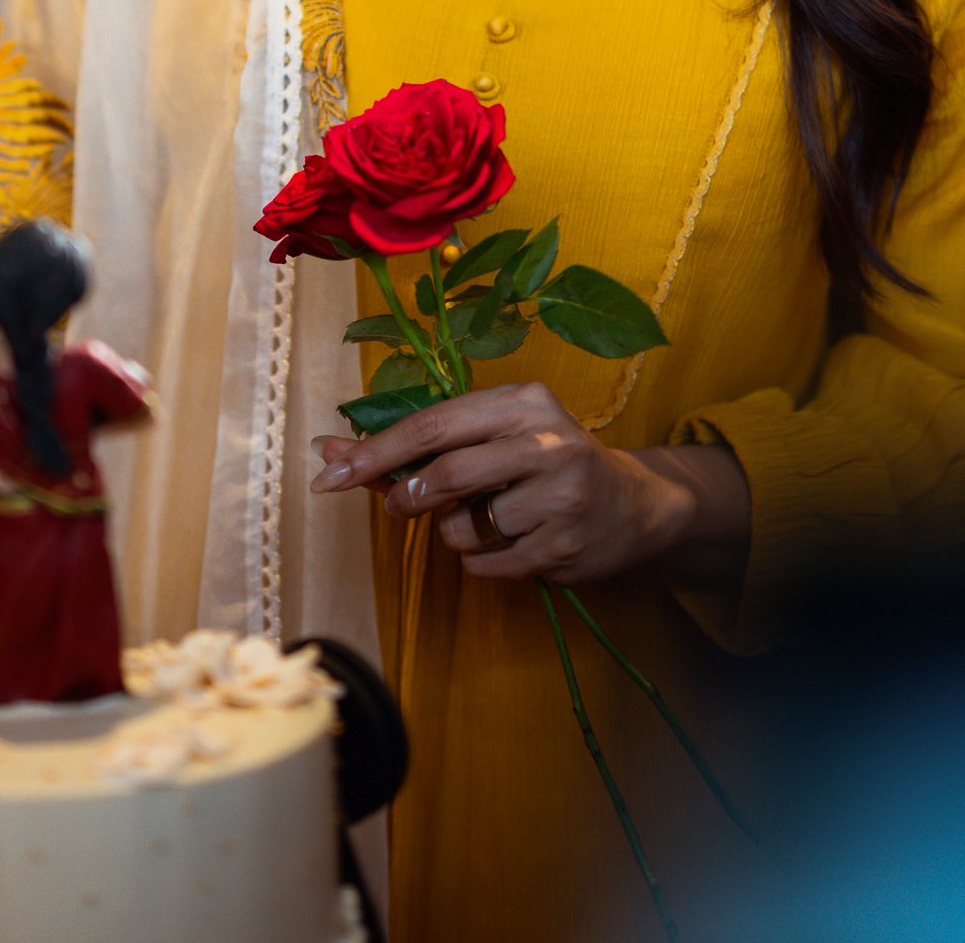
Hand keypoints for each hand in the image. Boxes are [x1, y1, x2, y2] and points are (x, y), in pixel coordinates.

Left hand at [311, 381, 749, 583]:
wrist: (633, 505)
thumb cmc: (544, 461)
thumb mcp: (492, 436)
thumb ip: (416, 445)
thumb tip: (331, 452)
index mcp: (523, 400)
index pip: (434, 425)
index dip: (377, 450)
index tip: (332, 471)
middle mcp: (547, 440)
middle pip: (446, 474)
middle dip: (408, 497)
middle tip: (400, 507)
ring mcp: (560, 495)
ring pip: (463, 527)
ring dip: (456, 532)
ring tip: (492, 518)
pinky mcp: (564, 545)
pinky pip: (487, 564)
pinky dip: (482, 560)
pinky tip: (515, 541)